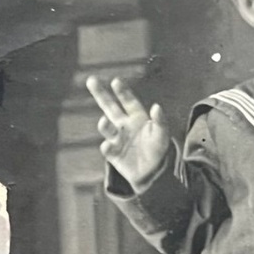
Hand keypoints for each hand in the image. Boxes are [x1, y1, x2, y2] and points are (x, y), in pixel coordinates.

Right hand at [87, 76, 170, 190]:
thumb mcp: (162, 136)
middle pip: (110, 107)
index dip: (123, 92)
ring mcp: (118, 139)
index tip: (116, 81)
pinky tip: (109, 146)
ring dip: (103, 124)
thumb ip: (160, 122)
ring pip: (105, 127)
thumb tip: (156, 107)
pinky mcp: (113, 153)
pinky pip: (106, 147)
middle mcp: (125, 125)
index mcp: (137, 118)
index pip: (129, 102)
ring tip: (105, 121)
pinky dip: (106, 146)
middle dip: (100, 94)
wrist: (153, 174)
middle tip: (91, 79)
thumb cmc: (159, 152)